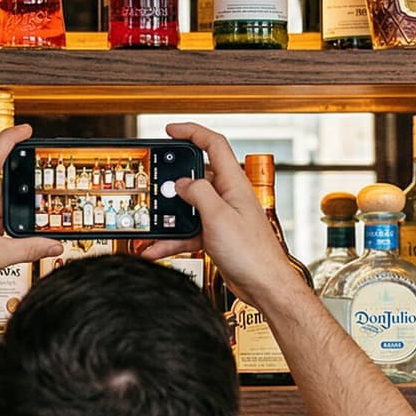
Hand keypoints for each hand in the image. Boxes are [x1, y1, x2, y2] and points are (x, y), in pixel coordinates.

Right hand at [136, 122, 307, 308]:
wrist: (263, 285)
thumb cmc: (253, 253)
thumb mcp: (219, 217)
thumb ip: (198, 194)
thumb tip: (181, 183)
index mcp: (233, 183)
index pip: (213, 144)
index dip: (191, 132)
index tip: (170, 130)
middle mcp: (228, 196)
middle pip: (196, 176)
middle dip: (172, 180)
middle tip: (154, 181)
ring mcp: (222, 215)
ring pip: (188, 207)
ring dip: (169, 216)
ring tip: (152, 221)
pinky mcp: (216, 235)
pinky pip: (188, 231)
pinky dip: (173, 238)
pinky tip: (158, 247)